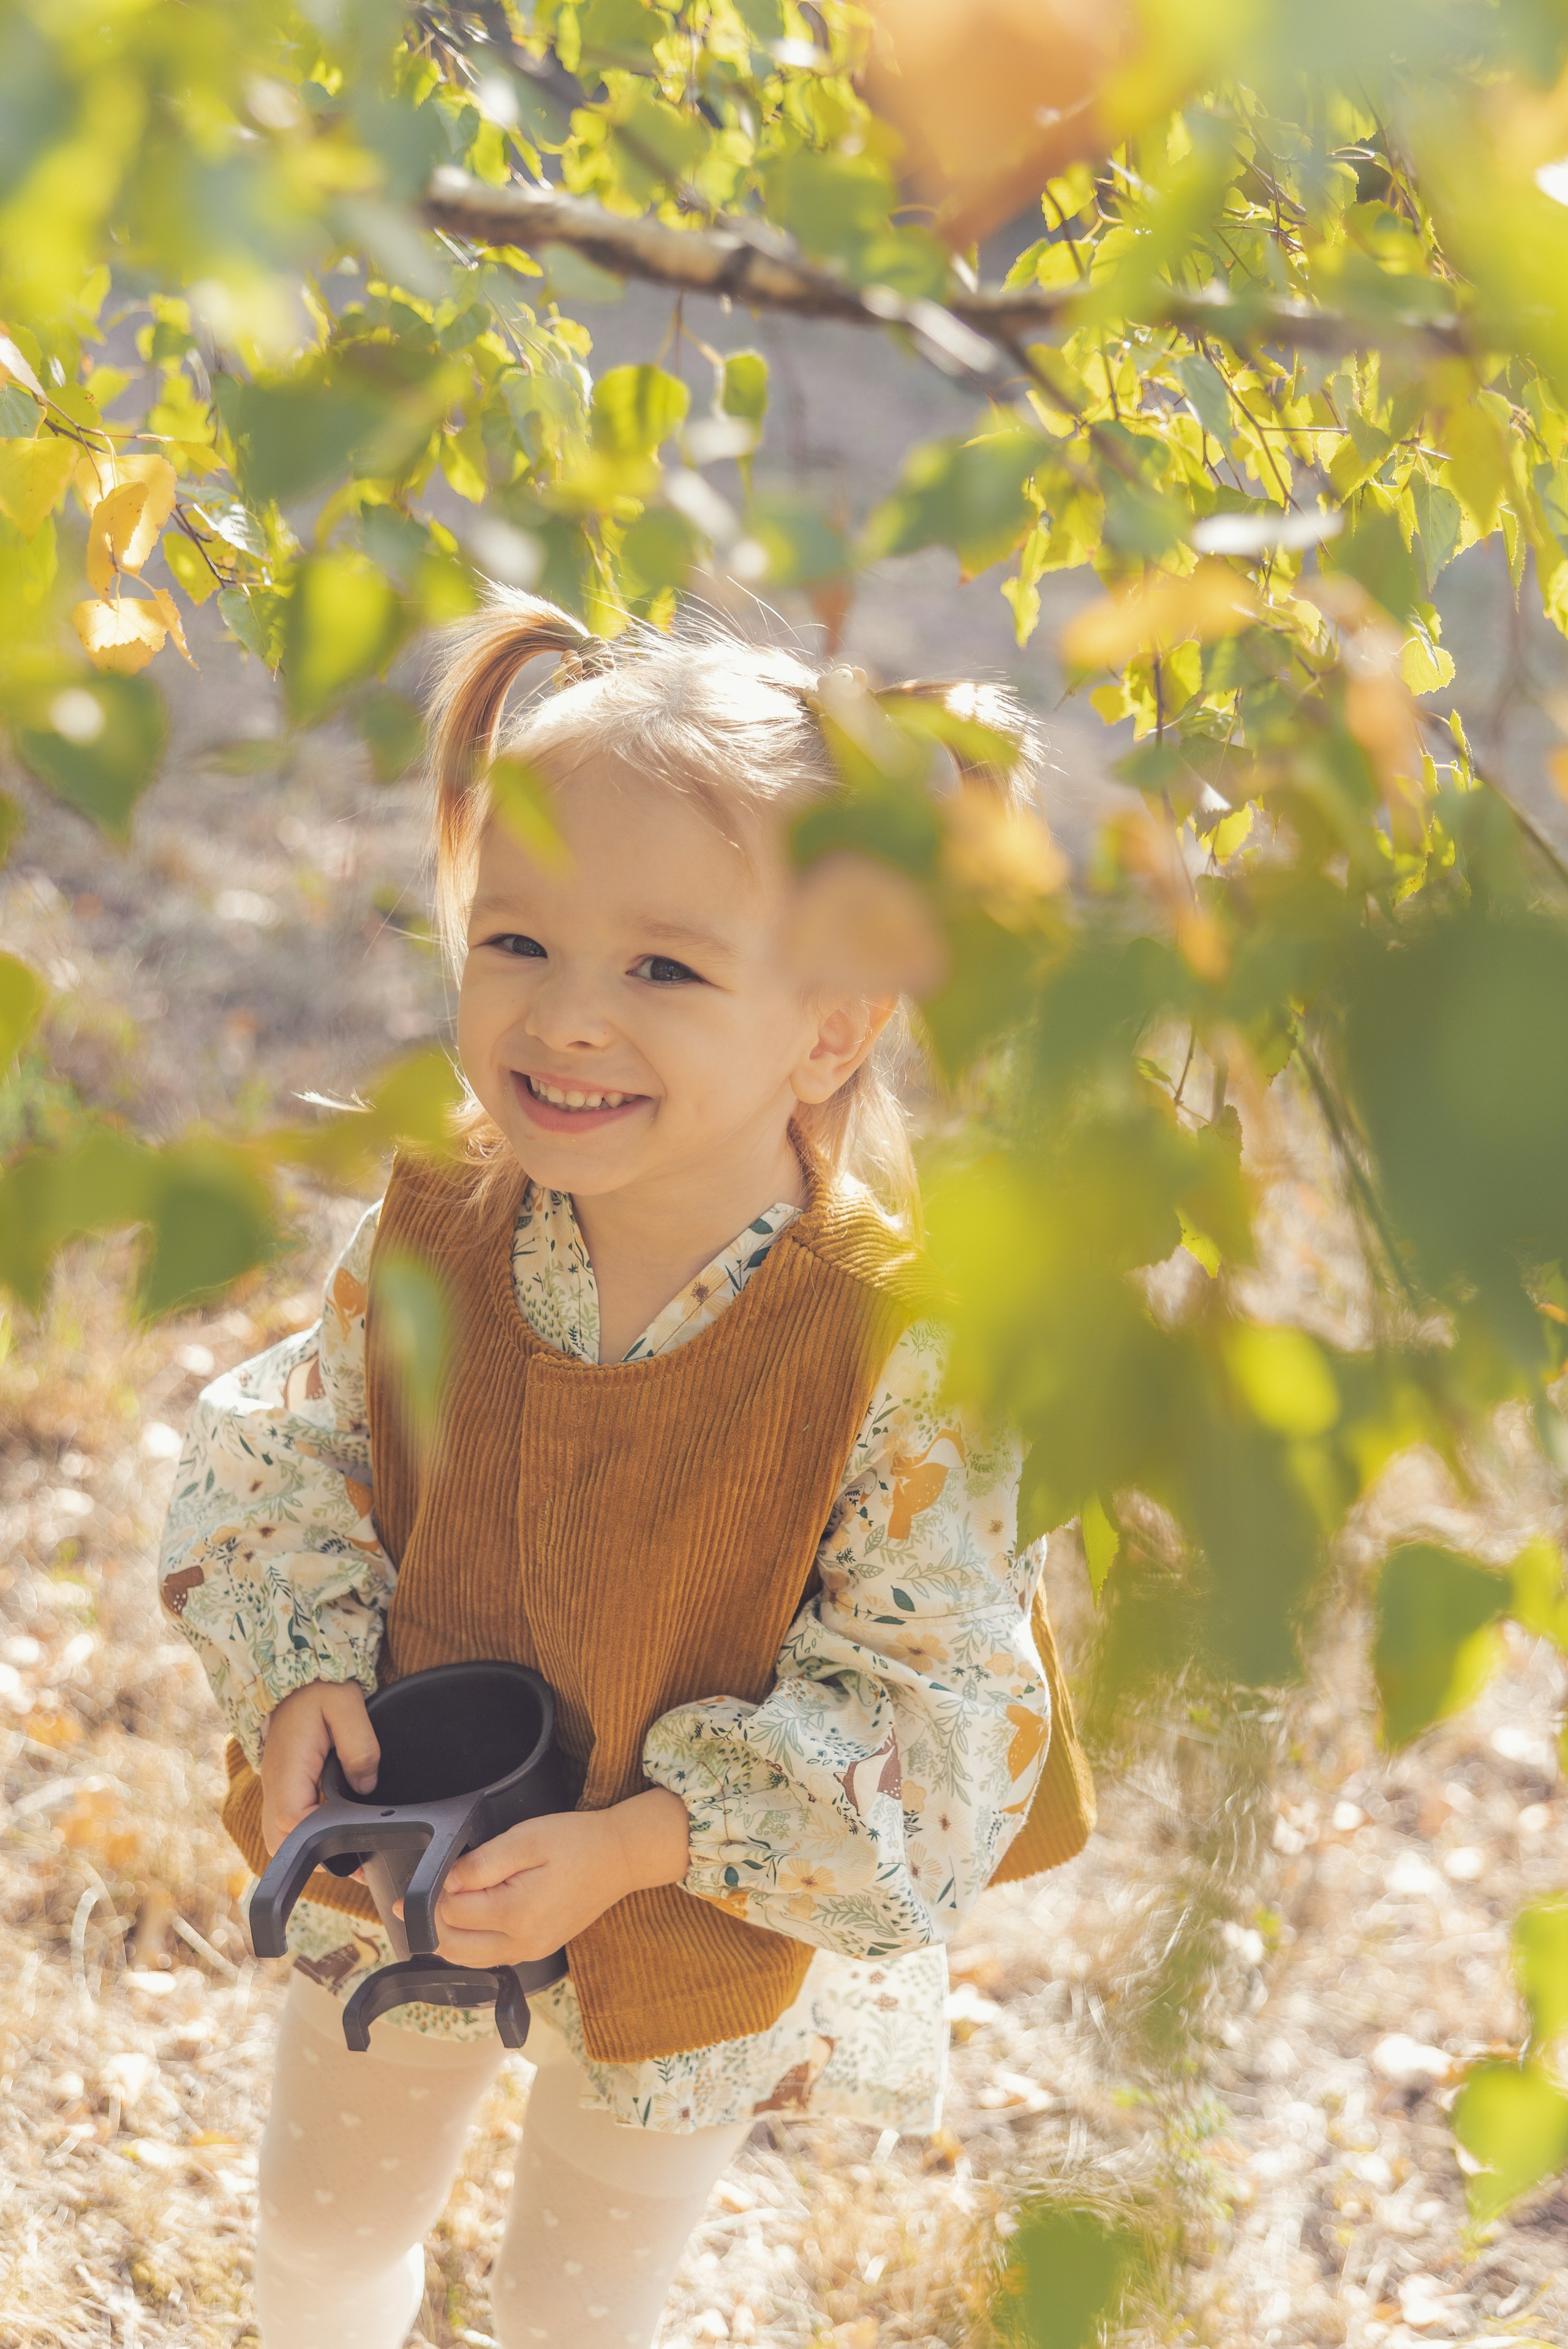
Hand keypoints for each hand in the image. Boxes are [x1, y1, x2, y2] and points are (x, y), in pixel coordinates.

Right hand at [259, 1680, 379, 1854]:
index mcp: (287, 1769)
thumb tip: (366, 1786)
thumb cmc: (319, 1689)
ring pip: (278, 1838)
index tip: (354, 1841)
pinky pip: (284, 1825)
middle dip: (312, 1855)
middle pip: (279, 1842)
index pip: (293, 1821)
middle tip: (354, 1856)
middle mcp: (274, 1785)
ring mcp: (275, 1790)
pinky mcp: (281, 1789)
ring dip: (306, 1849)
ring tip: (347, 1851)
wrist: (295, 1677)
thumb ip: (359, 1747)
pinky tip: (334, 1833)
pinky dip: (303, 1836)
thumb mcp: (347, 1706)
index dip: (322, 1838)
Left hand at [414, 1788, 690, 1967]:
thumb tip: (445, 1882)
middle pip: (454, 1947)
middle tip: (415, 1898)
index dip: (431, 1895)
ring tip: (435, 1909)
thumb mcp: (526, 1839)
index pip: (452, 1914)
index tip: (420, 1879)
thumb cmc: (577, 1841)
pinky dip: (469, 1944)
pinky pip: (490, 1957)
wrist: (620, 1858)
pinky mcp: (538, 1950)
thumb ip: (482, 1864)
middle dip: (430, 1923)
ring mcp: (532, 1951)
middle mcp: (522, 1943)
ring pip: (469, 1959)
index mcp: (517, 1914)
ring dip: (447, 1937)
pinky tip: (466, 1920)